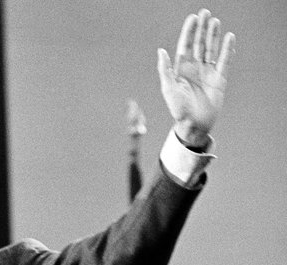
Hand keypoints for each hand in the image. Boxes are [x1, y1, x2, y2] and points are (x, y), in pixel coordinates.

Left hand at [157, 9, 234, 146]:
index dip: (189, 32)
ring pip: (211, 49)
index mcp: (180, 69)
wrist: (193, 124)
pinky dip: (227, 50)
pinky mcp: (219, 79)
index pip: (185, 46)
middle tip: (205, 13)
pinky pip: (224, 61)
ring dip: (213, 35)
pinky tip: (229, 38)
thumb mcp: (168, 88)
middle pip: (199, 44)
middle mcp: (194, 68)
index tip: (193, 18)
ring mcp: (207, 72)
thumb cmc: (178, 108)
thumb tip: (161, 51)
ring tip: (215, 21)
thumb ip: (165, 69)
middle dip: (202, 29)